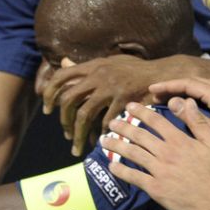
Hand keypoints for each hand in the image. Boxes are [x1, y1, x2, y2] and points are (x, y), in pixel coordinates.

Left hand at [41, 54, 198, 156]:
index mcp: (93, 65)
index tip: (47, 109)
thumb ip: (86, 65)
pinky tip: (100, 140)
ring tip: (75, 147)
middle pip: (69, 98)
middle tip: (64, 132)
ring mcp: (111, 87)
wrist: (162, 74)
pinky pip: (104, 121)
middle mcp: (99, 74)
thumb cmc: (135, 69)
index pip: (61, 75)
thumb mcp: (109, 62)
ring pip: (83, 114)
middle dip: (62, 119)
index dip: (49, 92)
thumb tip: (63, 62)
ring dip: (77, 134)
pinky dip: (99, 133)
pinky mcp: (123, 100)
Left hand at [101, 100, 209, 209]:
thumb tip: (186, 101)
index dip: (141, 111)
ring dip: (116, 145)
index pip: (155, 121)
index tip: (129, 106)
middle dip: (123, 127)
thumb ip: (198, 122)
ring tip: (104, 140)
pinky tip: (112, 165)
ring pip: (133, 154)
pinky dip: (121, 171)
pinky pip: (134, 177)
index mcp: (180, 140)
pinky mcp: (155, 189)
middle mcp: (166, 153)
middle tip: (112, 122)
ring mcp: (159, 171)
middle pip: (139, 135)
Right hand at [148, 77, 209, 177]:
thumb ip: (190, 117)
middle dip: (177, 87)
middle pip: (199, 82)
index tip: (153, 89)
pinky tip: (198, 104)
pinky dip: (205, 95)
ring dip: (191, 91)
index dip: (169, 85)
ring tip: (174, 99)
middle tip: (159, 95)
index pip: (190, 84)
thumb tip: (173, 101)